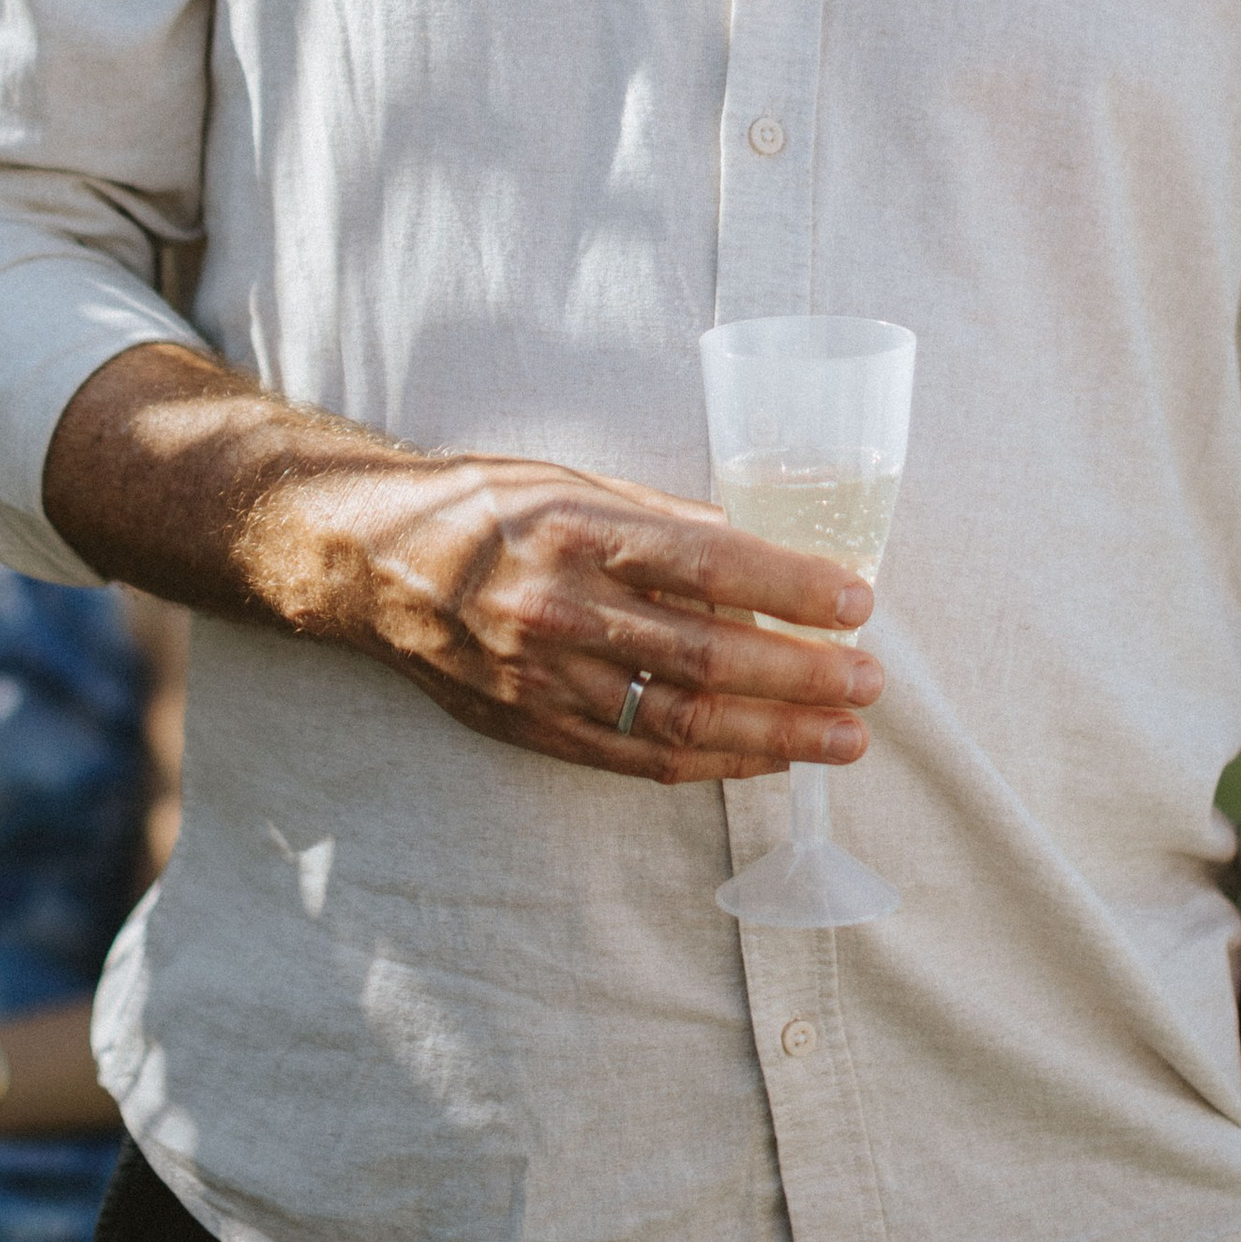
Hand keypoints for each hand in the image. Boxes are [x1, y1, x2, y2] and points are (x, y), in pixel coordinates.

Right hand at [301, 449, 883, 785]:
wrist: (370, 566)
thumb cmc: (480, 508)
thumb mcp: (568, 481)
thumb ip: (659, 517)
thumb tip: (754, 546)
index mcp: (575, 529)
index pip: (704, 562)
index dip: (788, 586)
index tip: (856, 600)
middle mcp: (560, 607)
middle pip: (705, 653)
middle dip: (802, 674)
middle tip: (870, 681)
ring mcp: (545, 677)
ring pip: (680, 718)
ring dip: (775, 733)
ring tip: (845, 736)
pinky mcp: (533, 726)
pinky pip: (637, 755)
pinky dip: (713, 760)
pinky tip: (767, 757)